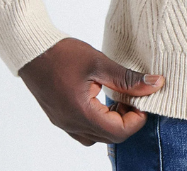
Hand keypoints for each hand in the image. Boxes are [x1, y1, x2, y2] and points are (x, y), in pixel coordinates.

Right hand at [18, 37, 165, 146]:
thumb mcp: (99, 62)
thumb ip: (127, 78)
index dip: (136, 120)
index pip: (118, 132)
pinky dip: (98, 119)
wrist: (31, 50)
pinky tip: (102, 100)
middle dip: (126, 120)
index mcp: (81, 114)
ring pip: (95, 135)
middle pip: (108, 137)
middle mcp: (71, 124)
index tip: (144, 101)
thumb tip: (155, 84)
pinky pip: (83, 129)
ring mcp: (63, 122)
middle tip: (134, 97)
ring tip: (119, 97)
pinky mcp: (59, 116)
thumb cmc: (62, 54)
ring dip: (112, 122)